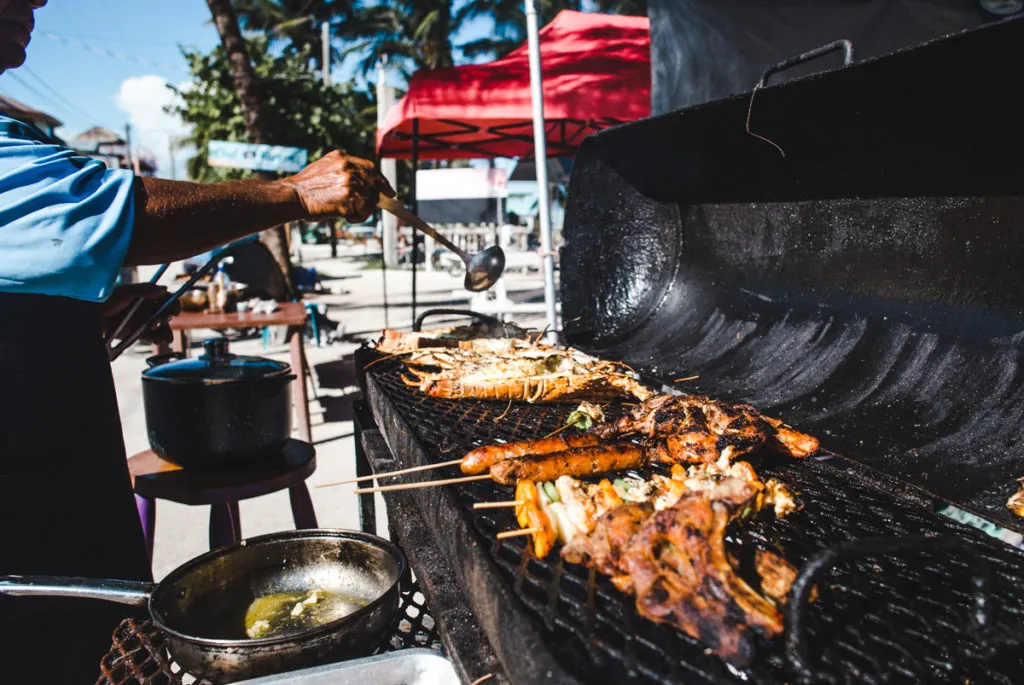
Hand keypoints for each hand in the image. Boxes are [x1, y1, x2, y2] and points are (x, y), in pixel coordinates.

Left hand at [100, 283, 179, 345]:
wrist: (89, 318)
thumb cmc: (105, 301)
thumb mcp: (125, 292)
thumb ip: (145, 290)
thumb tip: (164, 288)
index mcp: (145, 295)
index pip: (165, 298)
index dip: (173, 303)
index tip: (174, 311)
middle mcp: (146, 308)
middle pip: (165, 313)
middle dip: (167, 320)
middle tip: (161, 323)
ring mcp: (142, 321)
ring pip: (161, 327)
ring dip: (166, 332)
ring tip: (165, 339)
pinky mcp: (137, 333)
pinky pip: (152, 336)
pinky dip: (157, 339)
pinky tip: (157, 341)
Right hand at [278, 151, 394, 222]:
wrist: (293, 196)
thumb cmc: (306, 186)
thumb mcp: (325, 166)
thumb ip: (343, 167)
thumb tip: (363, 178)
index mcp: (342, 159)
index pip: (370, 168)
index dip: (381, 180)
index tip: (388, 190)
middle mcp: (347, 169)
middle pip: (374, 184)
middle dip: (377, 197)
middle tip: (375, 204)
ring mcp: (348, 184)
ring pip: (370, 199)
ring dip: (363, 209)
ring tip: (349, 213)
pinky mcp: (348, 200)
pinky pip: (364, 212)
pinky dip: (358, 217)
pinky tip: (347, 217)